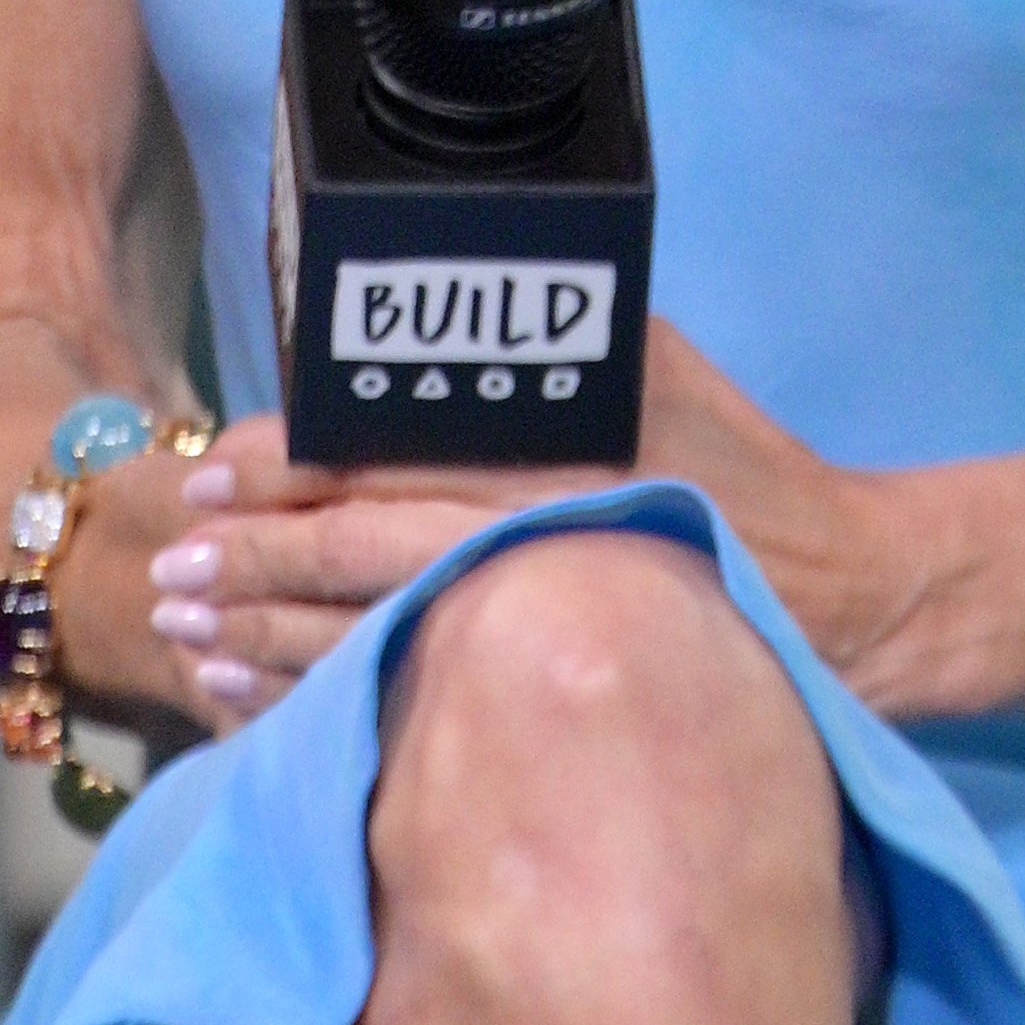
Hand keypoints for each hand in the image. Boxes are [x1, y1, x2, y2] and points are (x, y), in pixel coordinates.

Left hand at [97, 326, 917, 735]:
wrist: (851, 603)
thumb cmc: (740, 469)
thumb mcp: (654, 367)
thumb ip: (546, 345)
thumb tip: (414, 314)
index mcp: (552, 461)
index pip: (389, 463)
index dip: (288, 471)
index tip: (212, 477)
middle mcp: (535, 553)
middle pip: (361, 563)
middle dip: (255, 569)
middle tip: (174, 575)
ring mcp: (537, 640)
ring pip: (372, 649)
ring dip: (269, 649)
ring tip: (190, 646)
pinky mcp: (542, 701)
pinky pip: (411, 711)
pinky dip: (328, 710)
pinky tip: (263, 710)